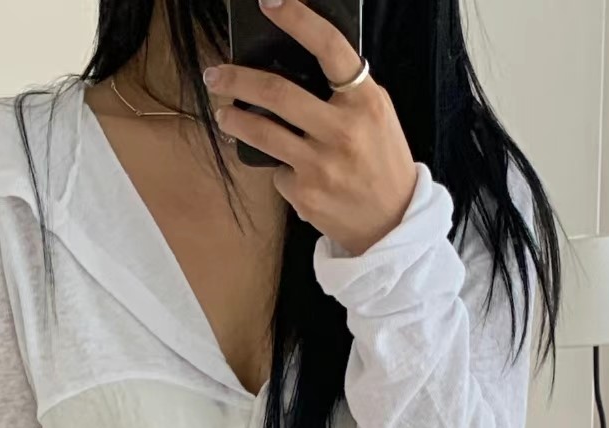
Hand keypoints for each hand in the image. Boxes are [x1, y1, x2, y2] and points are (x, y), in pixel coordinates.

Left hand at [203, 0, 417, 256]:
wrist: (392, 224)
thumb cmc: (381, 163)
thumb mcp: (377, 116)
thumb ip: (344, 92)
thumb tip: (298, 66)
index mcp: (365, 102)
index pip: (329, 48)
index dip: (297, 19)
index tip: (270, 2)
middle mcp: (343, 131)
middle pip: (277, 92)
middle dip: (237, 79)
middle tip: (216, 74)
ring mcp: (321, 165)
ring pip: (262, 131)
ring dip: (235, 119)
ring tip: (225, 115)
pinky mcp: (305, 194)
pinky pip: (278, 170)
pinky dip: (280, 167)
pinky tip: (293, 173)